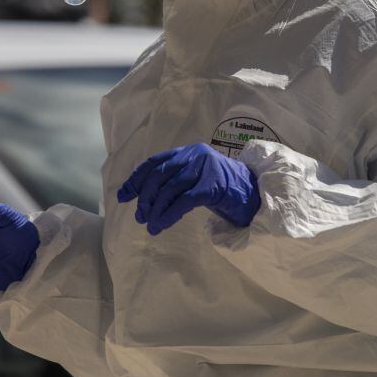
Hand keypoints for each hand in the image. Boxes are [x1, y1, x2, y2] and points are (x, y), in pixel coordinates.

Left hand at [117, 143, 260, 234]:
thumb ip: (173, 182)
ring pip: (171, 189)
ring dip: (156, 209)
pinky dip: (170, 214)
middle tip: (140, 217)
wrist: (253, 194)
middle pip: (160, 175)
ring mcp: (206, 168)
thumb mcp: (194, 180)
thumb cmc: (221, 189)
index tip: (123, 196)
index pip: (155, 162)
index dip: (136, 179)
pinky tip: (162, 224)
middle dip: (145, 197)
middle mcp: (195, 155)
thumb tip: (143, 200)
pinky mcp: (214, 185)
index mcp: (188, 151)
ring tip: (150, 225)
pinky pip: (185, 200)